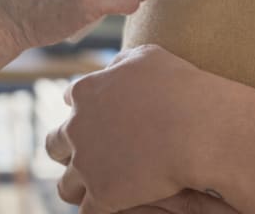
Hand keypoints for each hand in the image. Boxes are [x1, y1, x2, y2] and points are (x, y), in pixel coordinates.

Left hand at [46, 45, 231, 212]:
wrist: (198, 129)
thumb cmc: (179, 88)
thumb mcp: (147, 56)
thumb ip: (121, 63)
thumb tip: (112, 69)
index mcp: (85, 92)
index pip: (72, 102)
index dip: (88, 111)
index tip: (105, 120)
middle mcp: (76, 128)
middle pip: (55, 144)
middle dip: (70, 150)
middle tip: (93, 156)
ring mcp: (86, 163)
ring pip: (65, 185)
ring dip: (79, 186)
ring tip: (98, 189)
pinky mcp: (101, 193)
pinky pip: (88, 211)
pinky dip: (99, 209)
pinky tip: (115, 207)